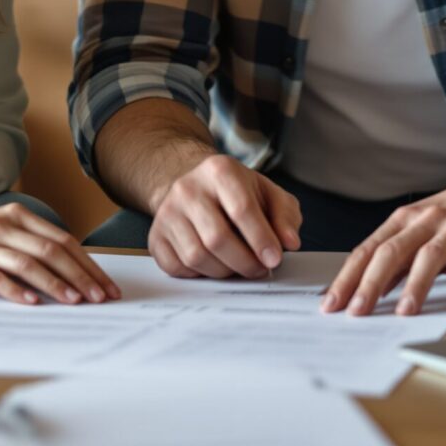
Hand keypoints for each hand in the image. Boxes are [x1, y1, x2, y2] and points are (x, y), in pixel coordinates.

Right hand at [0, 201, 120, 305]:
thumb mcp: (0, 229)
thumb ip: (30, 242)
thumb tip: (71, 270)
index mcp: (17, 216)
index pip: (62, 240)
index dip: (87, 264)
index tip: (105, 284)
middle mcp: (3, 227)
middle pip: (51, 251)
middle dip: (80, 276)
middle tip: (99, 297)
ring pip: (28, 264)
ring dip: (56, 284)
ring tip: (75, 302)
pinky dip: (17, 290)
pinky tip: (33, 303)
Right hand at [150, 155, 302, 278]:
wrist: (197, 190)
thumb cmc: (239, 195)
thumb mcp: (269, 195)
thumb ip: (285, 216)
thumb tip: (289, 243)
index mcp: (220, 171)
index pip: (241, 209)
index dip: (261, 239)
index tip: (274, 260)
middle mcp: (188, 188)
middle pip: (217, 238)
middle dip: (244, 262)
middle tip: (260, 270)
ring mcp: (167, 213)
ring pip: (196, 256)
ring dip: (224, 271)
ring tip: (240, 267)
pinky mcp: (156, 236)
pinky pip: (177, 268)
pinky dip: (199, 275)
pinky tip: (214, 265)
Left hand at [322, 164, 445, 316]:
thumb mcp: (429, 224)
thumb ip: (406, 253)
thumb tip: (375, 286)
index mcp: (409, 217)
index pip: (370, 249)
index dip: (348, 276)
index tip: (331, 302)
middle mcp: (430, 219)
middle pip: (392, 251)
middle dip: (370, 283)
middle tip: (356, 311)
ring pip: (430, 256)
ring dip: (415, 286)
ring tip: (403, 312)